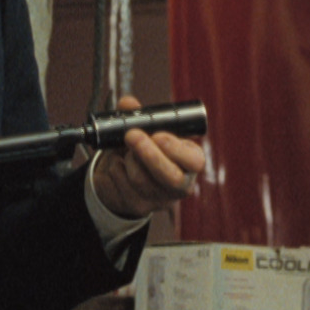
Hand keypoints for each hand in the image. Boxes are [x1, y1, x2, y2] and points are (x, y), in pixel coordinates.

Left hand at [93, 95, 206, 219]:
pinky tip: (117, 161)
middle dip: (149, 155)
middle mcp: (180, 183)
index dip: (176, 149)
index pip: (195, 162)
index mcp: (190, 161)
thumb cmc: (147, 148)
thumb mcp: (148, 130)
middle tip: (132, 135)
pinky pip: (122, 185)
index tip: (158, 135)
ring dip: (128, 158)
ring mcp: (160, 198)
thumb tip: (127, 103)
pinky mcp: (139, 206)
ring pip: (141, 180)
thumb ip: (140, 115)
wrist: (128, 175)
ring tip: (125, 147)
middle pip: (171, 178)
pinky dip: (114, 168)